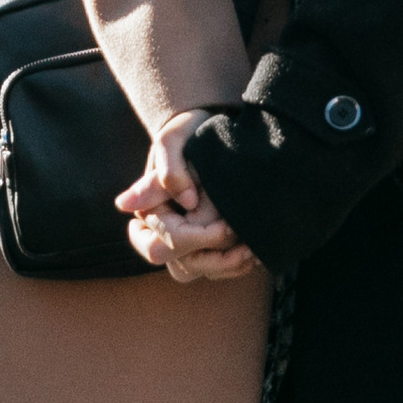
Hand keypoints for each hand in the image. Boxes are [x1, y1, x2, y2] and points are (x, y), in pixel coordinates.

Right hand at [117, 112, 260, 282]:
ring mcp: (179, 240)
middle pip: (180, 266)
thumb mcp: (175, 140)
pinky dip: (232, 266)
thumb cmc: (187, 132)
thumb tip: (185, 202)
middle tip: (247, 248)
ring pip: (196, 272)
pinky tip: (255, 253)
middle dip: (215, 261)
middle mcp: (159, 231)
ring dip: (226, 267)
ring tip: (253, 253)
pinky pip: (210, 268)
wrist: (206, 131)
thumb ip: (171, 170)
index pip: (168, 242)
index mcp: (148, 210)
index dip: (198, 239)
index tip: (226, 227)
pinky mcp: (198, 244)